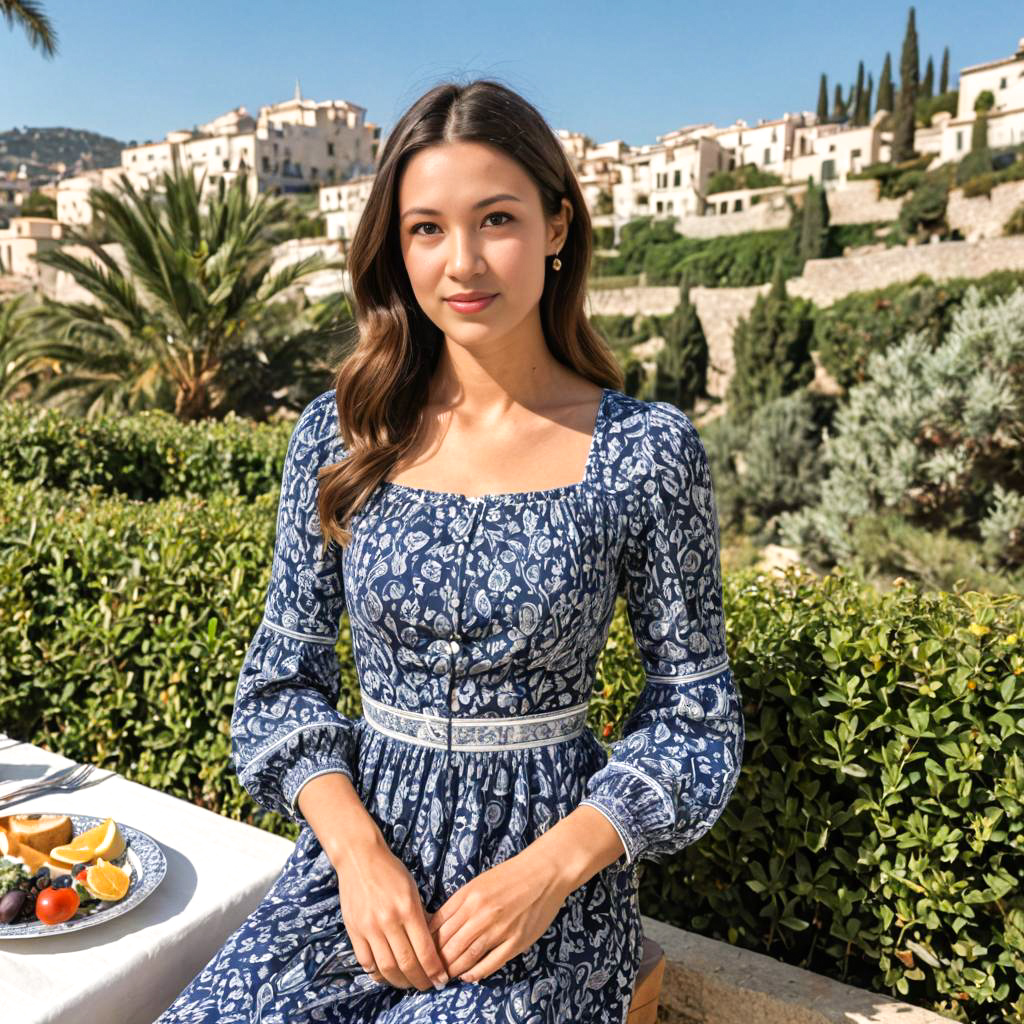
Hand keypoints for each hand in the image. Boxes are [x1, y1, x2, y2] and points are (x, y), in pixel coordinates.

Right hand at [336, 841, 448, 991]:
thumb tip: (433, 943)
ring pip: (387, 967)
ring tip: (409, 984)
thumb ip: (421, 916)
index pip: (424, 949)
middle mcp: (388, 920)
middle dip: (420, 980)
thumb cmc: (391, 871)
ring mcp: (369, 927)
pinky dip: (377, 973)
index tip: (442, 979)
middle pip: (406, 963)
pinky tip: (387, 975)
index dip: (434, 969)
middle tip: (428, 986)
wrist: (360, 858)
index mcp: (407, 908)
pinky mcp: (354, 930)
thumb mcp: (413, 890)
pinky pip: (366, 961)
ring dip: (400, 981)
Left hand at [425, 851, 570, 983]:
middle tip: (433, 970)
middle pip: (449, 944)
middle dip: (438, 960)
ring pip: (466, 956)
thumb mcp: (479, 882)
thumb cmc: (510, 876)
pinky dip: (476, 973)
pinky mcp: (516, 941)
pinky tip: (469, 976)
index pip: (438, 925)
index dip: (427, 942)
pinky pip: (490, 963)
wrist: (544, 872)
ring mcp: (499, 928)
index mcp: (469, 895)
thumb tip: (438, 926)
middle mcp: (480, 913)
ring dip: (453, 969)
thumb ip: (459, 903)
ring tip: (447, 975)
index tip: (424, 952)